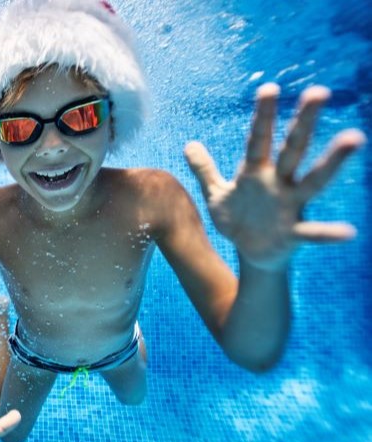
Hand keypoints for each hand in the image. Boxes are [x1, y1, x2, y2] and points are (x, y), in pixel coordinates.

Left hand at [185, 83, 365, 270]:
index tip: (269, 87)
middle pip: (292, 148)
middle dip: (303, 122)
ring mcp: (289, 206)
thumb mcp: (217, 194)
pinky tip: (348, 232)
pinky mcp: (294, 233)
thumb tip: (188, 144)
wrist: (252, 253)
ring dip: (332, 161)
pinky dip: (328, 232)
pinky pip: (313, 233)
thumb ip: (205, 169)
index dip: (263, 116)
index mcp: (256, 173)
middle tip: (318, 91)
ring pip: (314, 180)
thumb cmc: (239, 219)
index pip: (258, 139)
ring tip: (354, 138)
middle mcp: (278, 183)